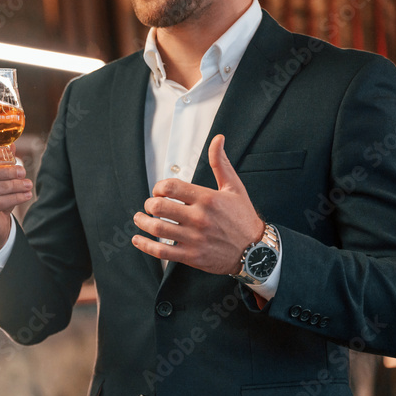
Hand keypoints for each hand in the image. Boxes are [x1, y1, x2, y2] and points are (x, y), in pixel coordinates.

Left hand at [131, 135, 263, 274]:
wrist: (256, 252)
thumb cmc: (243, 217)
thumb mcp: (234, 188)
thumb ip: (220, 163)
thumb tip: (217, 139)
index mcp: (207, 199)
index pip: (170, 187)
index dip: (158, 187)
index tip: (159, 191)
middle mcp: (199, 218)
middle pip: (158, 206)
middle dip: (149, 204)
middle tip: (150, 205)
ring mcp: (194, 238)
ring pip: (157, 228)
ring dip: (142, 222)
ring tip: (140, 219)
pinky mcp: (192, 256)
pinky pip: (161, 251)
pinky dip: (145, 245)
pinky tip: (138, 239)